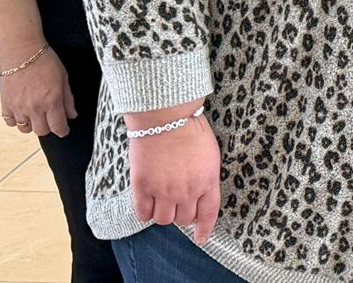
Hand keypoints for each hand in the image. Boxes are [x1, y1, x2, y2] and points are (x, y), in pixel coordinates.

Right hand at [0, 44, 77, 137]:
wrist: (21, 49)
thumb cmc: (44, 60)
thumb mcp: (63, 77)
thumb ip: (68, 99)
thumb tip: (72, 114)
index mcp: (52, 101)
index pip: (58, 127)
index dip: (63, 131)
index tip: (63, 129)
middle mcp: (35, 107)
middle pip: (42, 131)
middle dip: (48, 127)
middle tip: (49, 119)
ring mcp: (19, 107)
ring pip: (25, 129)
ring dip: (31, 125)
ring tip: (34, 115)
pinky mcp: (6, 103)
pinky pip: (10, 122)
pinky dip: (15, 120)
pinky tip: (21, 111)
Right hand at [126, 105, 220, 243]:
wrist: (166, 116)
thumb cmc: (190, 127)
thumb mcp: (210, 154)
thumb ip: (205, 176)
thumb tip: (200, 190)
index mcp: (207, 181)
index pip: (208, 214)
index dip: (204, 229)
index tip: (201, 237)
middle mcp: (187, 191)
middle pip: (183, 219)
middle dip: (181, 214)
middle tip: (176, 203)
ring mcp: (164, 191)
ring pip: (163, 219)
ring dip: (162, 213)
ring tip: (160, 200)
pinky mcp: (143, 187)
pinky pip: (142, 213)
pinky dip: (144, 211)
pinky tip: (146, 202)